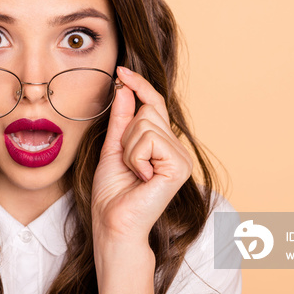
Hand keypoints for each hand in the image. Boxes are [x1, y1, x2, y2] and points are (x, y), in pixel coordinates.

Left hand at [91, 66, 192, 243]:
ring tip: (133, 172)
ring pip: (145, 125)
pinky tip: (141, 178)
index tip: (121, 70)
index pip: (153, 104)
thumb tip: (124, 87)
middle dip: (125, 134)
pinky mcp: (179, 166)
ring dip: (128, 149)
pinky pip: (148, 140)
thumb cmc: (112, 192)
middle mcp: (175, 147)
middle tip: (126, 162)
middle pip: (147, 111)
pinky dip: (135, 157)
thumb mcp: (113, 147)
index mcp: (162, 143)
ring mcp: (180, 157)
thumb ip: (121, 118)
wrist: (113, 222)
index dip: (138, 85)